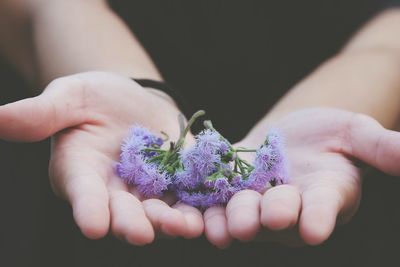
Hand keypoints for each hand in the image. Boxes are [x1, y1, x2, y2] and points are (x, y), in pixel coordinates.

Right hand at [0, 71, 202, 243]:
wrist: (130, 101)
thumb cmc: (93, 98)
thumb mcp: (68, 98)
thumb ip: (41, 114)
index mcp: (81, 172)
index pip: (82, 193)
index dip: (87, 208)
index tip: (92, 225)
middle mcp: (113, 189)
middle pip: (122, 210)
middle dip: (130, 222)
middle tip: (140, 233)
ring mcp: (147, 187)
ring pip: (157, 210)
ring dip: (170, 222)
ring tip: (186, 227)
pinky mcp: (176, 180)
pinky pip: (186, 196)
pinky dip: (197, 206)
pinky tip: (209, 215)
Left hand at [203, 108, 399, 246]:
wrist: (292, 134)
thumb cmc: (329, 134)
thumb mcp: (355, 133)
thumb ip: (380, 148)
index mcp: (323, 197)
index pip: (323, 211)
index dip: (318, 218)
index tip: (314, 227)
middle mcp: (288, 208)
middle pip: (278, 218)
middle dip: (272, 217)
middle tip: (268, 216)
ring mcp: (255, 202)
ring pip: (242, 217)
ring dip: (233, 223)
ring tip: (223, 228)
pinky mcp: (227, 191)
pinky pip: (213, 204)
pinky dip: (202, 209)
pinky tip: (188, 210)